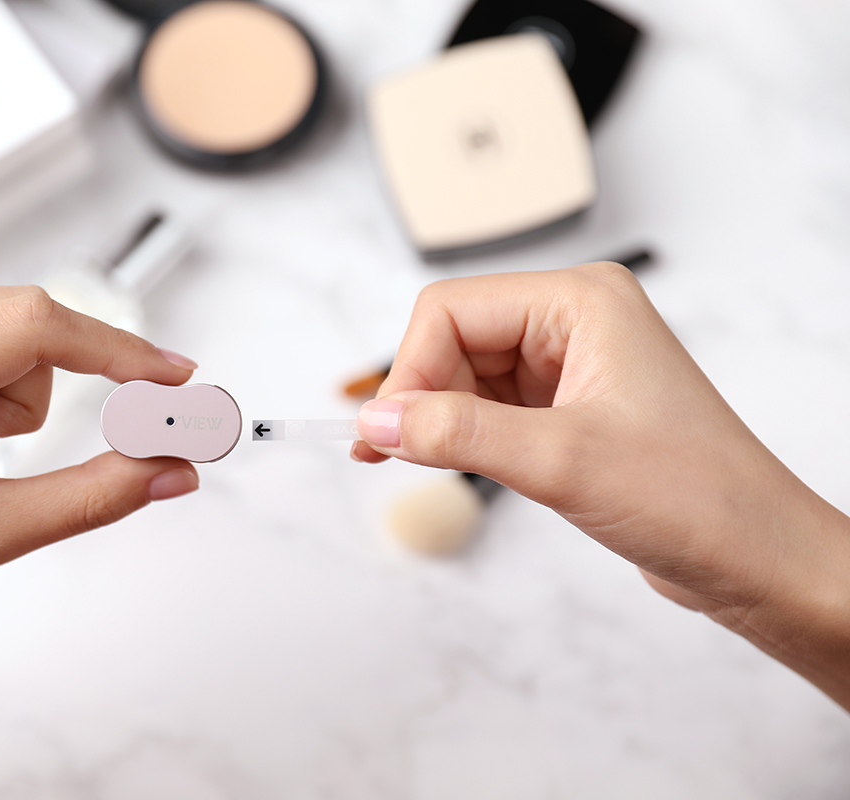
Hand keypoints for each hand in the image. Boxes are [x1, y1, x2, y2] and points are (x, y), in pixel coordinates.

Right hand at [352, 263, 849, 708]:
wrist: (757, 558)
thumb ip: (456, 434)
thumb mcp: (559, 461)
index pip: (451, 309)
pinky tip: (454, 465)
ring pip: (465, 374)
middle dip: (421, 396)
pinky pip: (489, 407)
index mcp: (581, 301)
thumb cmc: (697, 497)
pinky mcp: (569, 409)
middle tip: (395, 455)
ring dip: (440, 420)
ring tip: (428, 465)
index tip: (386, 432)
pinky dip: (463, 436)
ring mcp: (572, 365)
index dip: (409, 369)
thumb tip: (374, 420)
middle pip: (453, 338)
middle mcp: (574, 321)